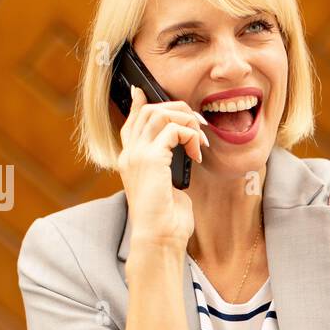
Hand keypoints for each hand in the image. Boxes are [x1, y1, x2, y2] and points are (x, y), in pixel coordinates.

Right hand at [117, 85, 210, 250]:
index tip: (145, 92)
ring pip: (160, 113)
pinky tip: (197, 154)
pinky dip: (190, 136)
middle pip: (148, 111)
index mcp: (130, 160)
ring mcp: (137, 155)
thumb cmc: (166, 220)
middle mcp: (129, 154)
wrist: (159, 238)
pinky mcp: (151, 159)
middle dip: (177, 110)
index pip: (131, 122)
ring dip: (187, 121)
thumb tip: (185, 152)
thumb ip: (169, 166)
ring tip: (200, 142)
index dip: (140, 104)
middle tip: (198, 125)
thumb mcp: (168, 187)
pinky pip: (174, 129)